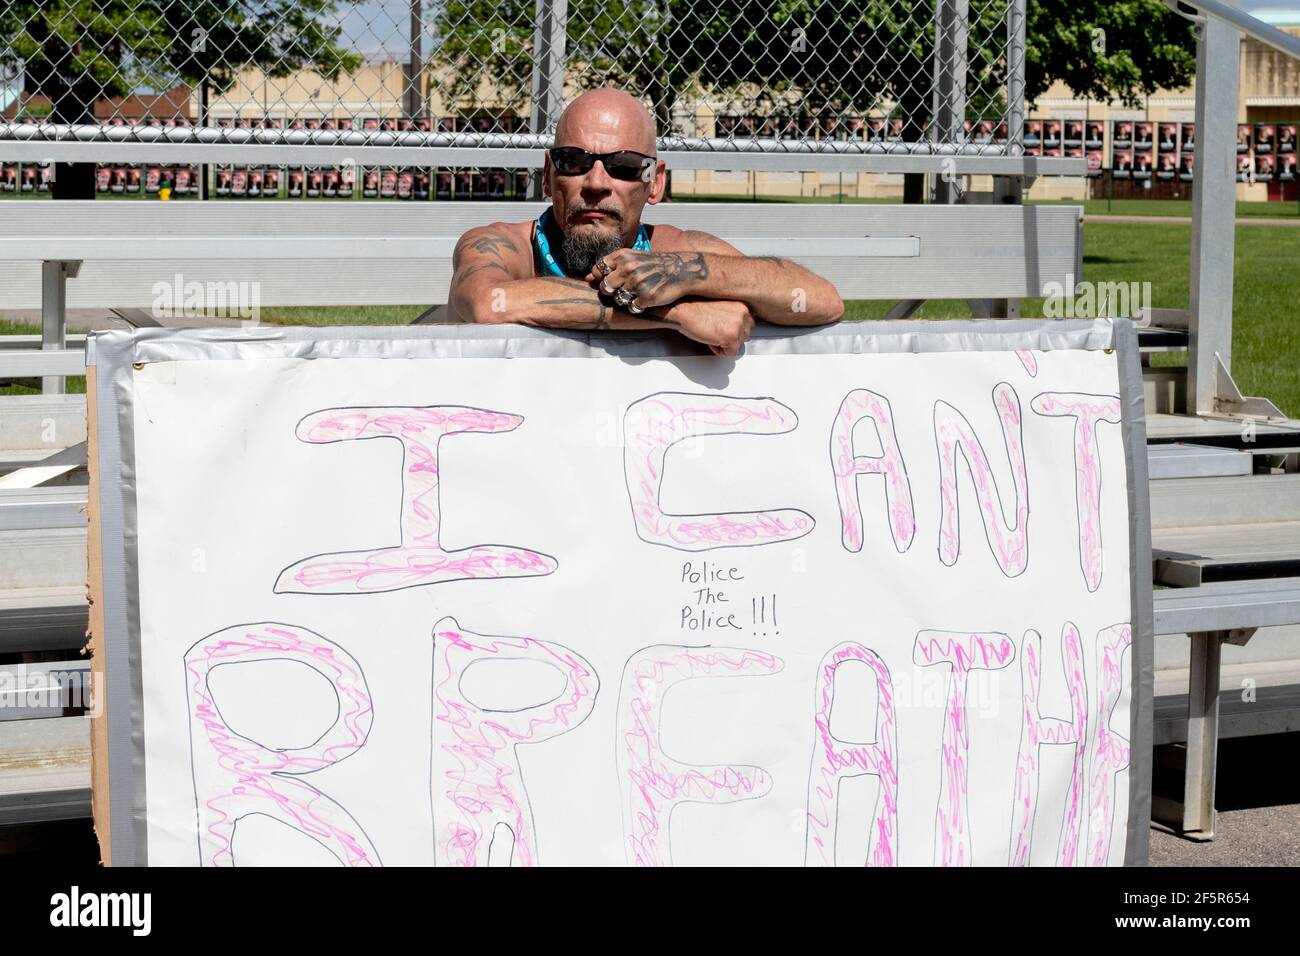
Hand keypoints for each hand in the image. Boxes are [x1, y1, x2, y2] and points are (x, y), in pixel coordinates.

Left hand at [586, 249, 708, 310]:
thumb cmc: (654, 265)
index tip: (611, 280)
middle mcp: (628, 269)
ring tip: (637, 293)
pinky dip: (637, 307)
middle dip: (611, 291)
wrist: (682, 270)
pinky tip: (646, 300)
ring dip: (625, 299)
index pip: (598, 269)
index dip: (601, 277)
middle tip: (625, 288)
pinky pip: (632, 308)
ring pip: (618, 299)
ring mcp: (637, 284)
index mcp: (623, 257)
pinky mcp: (646, 298)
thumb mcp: (633, 257)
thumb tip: (587, 277)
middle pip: (605, 287)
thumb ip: (611, 266)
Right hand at [656, 297, 753, 356]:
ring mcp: (739, 325)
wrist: (683, 310)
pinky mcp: (731, 337)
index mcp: (743, 303)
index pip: (748, 324)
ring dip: (725, 343)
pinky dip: (718, 351)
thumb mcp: (722, 306)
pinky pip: (730, 354)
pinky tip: (710, 338)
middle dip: (730, 336)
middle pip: (745, 336)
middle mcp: (744, 312)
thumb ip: (734, 314)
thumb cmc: (695, 307)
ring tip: (712, 333)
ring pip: (738, 345)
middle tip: (715, 330)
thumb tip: (738, 327)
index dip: (732, 328)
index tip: (722, 326)